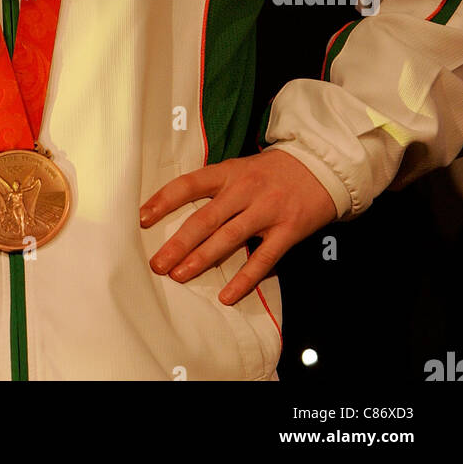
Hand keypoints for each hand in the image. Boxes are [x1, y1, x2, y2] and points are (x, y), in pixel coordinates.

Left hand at [139, 149, 337, 304]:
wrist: (320, 167)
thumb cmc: (272, 171)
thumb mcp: (241, 168)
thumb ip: (215, 187)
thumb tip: (178, 210)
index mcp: (229, 172)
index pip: (190, 184)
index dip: (164, 200)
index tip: (142, 218)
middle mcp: (244, 190)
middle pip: (205, 218)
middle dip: (178, 243)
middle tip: (157, 263)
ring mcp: (266, 211)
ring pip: (228, 238)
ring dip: (202, 259)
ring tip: (179, 276)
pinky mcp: (287, 231)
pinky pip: (262, 260)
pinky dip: (244, 280)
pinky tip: (226, 296)